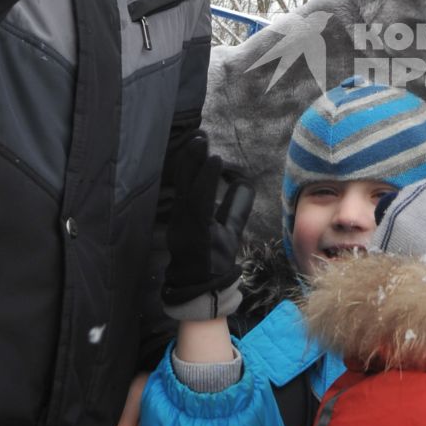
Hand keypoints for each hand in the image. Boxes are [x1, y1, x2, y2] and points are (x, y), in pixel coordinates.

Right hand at [162, 133, 254, 320]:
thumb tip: (242, 180)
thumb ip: (234, 206)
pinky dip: (204, 181)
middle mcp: (182, 217)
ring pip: (187, 188)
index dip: (192, 163)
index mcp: (188, 215)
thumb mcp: (228, 227)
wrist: (203, 290)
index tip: (199, 142)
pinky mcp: (192, 231)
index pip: (188, 183)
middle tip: (198, 135)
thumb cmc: (215, 259)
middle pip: (183, 181)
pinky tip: (214, 163)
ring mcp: (184, 225)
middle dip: (189, 157)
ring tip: (201, 142)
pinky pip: (198, 202)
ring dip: (194, 163)